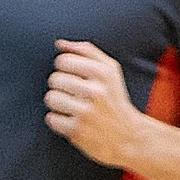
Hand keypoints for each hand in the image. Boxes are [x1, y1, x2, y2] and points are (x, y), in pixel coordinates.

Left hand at [44, 36, 144, 167]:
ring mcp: (86, 112)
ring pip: (50, 98)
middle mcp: (96, 92)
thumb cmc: (114, 100)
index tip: (74, 77)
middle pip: (54, 79)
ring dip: (58, 104)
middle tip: (75, 95)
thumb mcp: (110, 71)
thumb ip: (86, 51)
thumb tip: (59, 43)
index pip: (63, 60)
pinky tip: (72, 121)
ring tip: (72, 108)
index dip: (64, 68)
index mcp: (103, 73)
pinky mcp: (77, 131)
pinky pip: (51, 118)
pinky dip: (58, 121)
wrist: (129, 136)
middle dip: (61, 87)